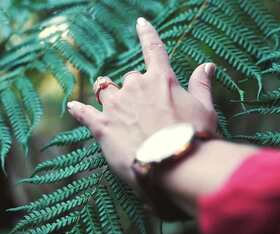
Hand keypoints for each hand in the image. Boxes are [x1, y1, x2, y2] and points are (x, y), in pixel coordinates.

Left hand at [67, 17, 217, 186]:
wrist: (174, 164)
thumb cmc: (194, 138)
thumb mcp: (205, 109)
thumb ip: (201, 86)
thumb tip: (207, 66)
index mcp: (161, 79)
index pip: (153, 49)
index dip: (147, 35)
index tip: (140, 23)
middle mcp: (135, 86)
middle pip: (129, 78)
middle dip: (134, 89)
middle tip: (143, 110)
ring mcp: (116, 106)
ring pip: (105, 90)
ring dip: (107, 92)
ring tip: (108, 98)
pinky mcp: (102, 126)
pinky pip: (84, 113)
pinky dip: (78, 109)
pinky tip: (72, 106)